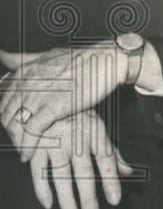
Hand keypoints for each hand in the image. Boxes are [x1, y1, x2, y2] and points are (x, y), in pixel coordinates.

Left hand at [0, 46, 125, 161]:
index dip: (6, 115)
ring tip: (23, 149)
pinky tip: (28, 154)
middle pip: (6, 114)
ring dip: (16, 140)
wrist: (107, 61)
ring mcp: (39, 95)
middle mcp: (27, 82)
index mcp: (24, 70)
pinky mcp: (53, 107)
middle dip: (10, 130)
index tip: (15, 123)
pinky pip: (31, 132)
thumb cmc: (82, 58)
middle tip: (19, 140)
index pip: (3, 99)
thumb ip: (24, 58)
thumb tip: (3, 56)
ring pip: (14, 124)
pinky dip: (27, 146)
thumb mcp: (48, 54)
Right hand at [27, 109, 132, 208]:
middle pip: (83, 171)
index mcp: (94, 132)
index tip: (115, 200)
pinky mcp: (35, 147)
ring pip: (60, 175)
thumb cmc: (78, 115)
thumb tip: (129, 172)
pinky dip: (42, 189)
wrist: (48, 96)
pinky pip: (38, 172)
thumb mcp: (98, 128)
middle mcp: (75, 139)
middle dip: (88, 196)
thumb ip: (112, 152)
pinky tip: (49, 204)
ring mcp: (54, 143)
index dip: (111, 181)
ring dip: (66, 198)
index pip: (106, 160)